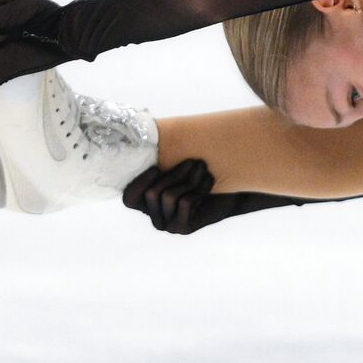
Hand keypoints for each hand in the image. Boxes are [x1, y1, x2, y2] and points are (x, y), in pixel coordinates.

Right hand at [121, 159, 305, 234]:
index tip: (157, 165)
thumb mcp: (178, 163)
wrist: (233, 188)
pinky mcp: (184, 228)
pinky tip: (210, 182)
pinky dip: (199, 188)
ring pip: (168, 196)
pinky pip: (186, 203)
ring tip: (204, 170)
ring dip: (189, 179)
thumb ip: (160, 156)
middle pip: (151, 193)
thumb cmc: (202, 172)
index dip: (140, 181)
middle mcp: (154, 217)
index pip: (129, 199)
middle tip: (194, 161)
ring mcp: (168, 226)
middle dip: (174, 173)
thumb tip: (140, 133)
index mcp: (146, 203)